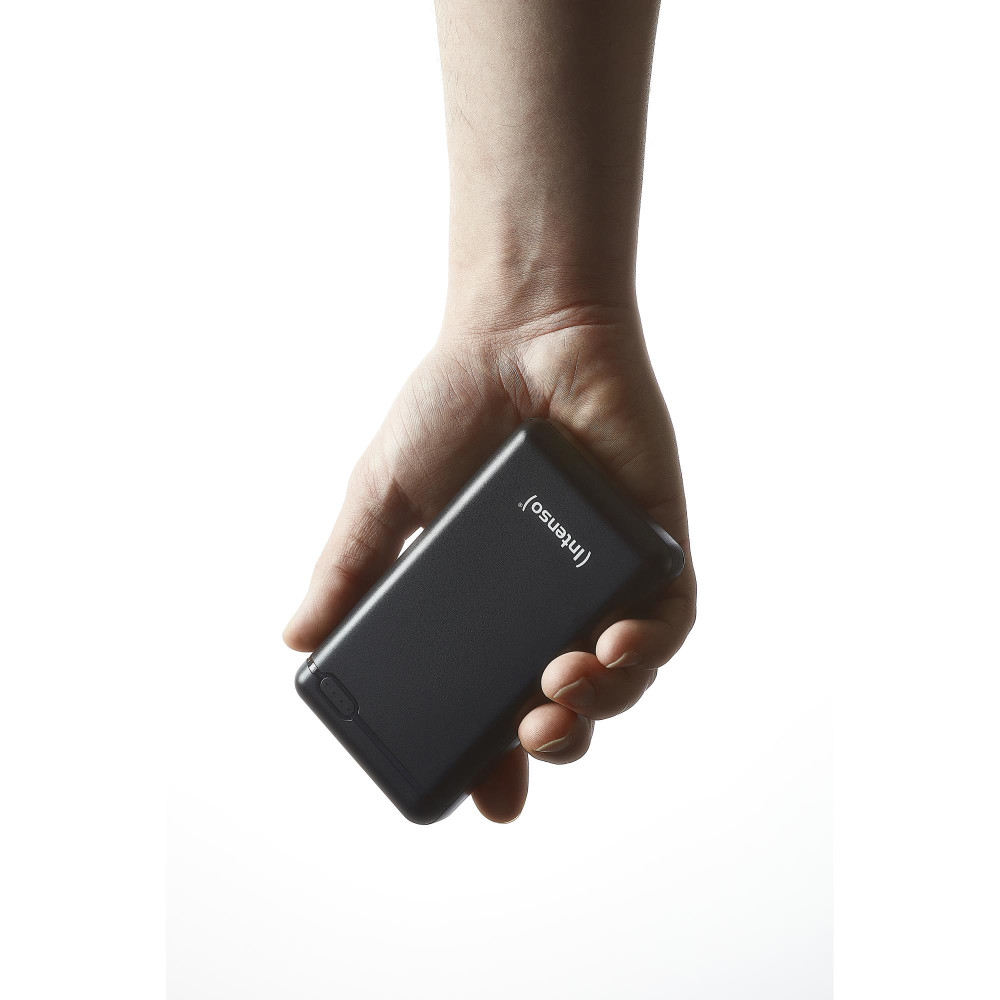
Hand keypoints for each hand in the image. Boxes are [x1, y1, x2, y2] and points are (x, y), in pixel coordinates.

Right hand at [283, 301, 695, 821]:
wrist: (517, 333)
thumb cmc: (450, 407)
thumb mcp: (383, 497)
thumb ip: (350, 566)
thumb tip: (296, 637)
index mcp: (494, 603)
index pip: (500, 699)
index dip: (497, 756)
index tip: (488, 795)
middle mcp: (555, 600)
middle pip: (571, 700)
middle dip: (557, 737)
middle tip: (528, 737)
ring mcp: (608, 574)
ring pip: (627, 671)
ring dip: (604, 700)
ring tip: (562, 694)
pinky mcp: (656, 540)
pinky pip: (671, 614)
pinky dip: (651, 644)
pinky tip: (616, 646)